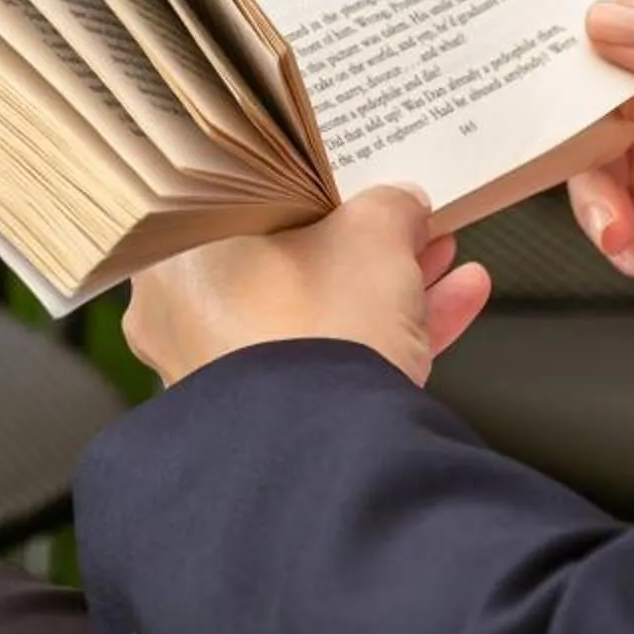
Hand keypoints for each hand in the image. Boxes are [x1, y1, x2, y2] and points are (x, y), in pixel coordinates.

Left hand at [123, 187, 492, 389]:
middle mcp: (182, 316)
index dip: (313, 191)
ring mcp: (223, 372)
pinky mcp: (270, 418)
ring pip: (317, 313)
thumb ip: (387, 206)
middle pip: (289, 262)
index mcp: (176, 253)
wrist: (327, 448)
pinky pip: (333, 361)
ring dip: (389, 284)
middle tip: (408, 222)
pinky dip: (390, 332)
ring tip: (443, 256)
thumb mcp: (369, 233)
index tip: (357, 185)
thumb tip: (401, 203)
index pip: (247, 205)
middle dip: (362, 243)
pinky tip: (457, 301)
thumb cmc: (317, 327)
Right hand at [570, 0, 633, 307]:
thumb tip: (615, 19)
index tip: (609, 74)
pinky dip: (619, 234)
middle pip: (610, 75)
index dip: (616, 29)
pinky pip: (624, 210)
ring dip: (599, 192)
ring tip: (619, 228)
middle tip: (592, 150)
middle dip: (590, 119)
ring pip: (605, 148)